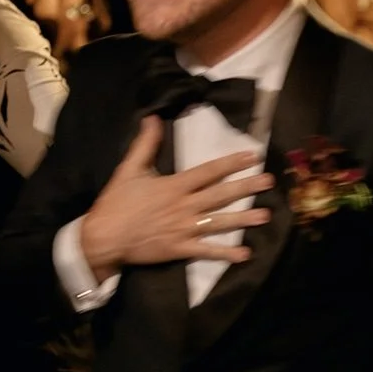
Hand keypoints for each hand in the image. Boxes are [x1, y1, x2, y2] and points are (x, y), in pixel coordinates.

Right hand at [80, 116, 273, 280]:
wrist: (103, 237)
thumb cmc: (117, 203)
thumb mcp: (129, 169)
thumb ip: (145, 144)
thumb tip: (153, 117)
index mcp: (174, 186)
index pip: (209, 171)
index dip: (231, 163)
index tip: (252, 156)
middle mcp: (184, 206)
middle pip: (221, 195)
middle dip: (246, 187)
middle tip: (269, 181)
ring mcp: (184, 229)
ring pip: (219, 222)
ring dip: (243, 220)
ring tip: (265, 216)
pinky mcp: (180, 249)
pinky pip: (206, 251)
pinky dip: (225, 253)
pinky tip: (244, 254)